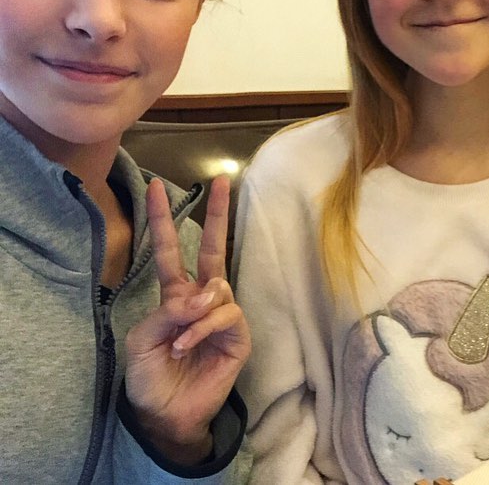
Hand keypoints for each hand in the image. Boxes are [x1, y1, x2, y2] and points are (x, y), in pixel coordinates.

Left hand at [124, 175, 250, 463]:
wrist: (166, 414)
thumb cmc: (149, 377)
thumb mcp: (142, 339)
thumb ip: (167, 311)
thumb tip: (200, 297)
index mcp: (174, 295)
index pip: (170, 250)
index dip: (162, 220)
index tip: (156, 186)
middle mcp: (201, 299)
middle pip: (211, 248)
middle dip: (216, 214)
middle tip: (221, 182)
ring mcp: (222, 315)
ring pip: (218, 287)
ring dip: (196, 309)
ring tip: (179, 338)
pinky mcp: (237, 335)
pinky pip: (225, 315)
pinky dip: (203, 329)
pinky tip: (187, 346)